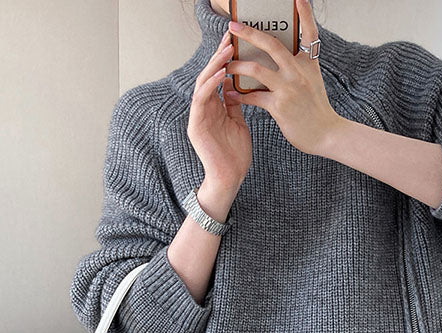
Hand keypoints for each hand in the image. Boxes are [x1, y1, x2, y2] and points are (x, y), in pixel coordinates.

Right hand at [187, 29, 252, 187]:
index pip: (217, 77)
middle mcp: (204, 109)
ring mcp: (198, 116)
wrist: (230, 178)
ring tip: (226, 51)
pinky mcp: (195, 125)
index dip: (224, 59)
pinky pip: (200, 100)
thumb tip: (234, 84)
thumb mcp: (238, 123)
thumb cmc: (235, 155)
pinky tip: (219, 74)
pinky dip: (209, 86)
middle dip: (218, 56)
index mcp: (214, 108)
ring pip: (202, 84)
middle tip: (230, 38)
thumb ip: (234, 104)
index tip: (234, 42)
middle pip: (208, 75)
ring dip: (214, 66)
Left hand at [224, 0, 342, 155]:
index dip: (305, 13)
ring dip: (237, 66)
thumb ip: (299, 68)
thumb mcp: (313, 82)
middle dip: (249, 33)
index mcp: (309, 63)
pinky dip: (239, 95)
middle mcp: (299, 72)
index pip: (309, 32)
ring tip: (226, 66)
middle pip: (271, 44)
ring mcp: (289, 88)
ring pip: (256, 69)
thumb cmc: (317, 110)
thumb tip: (277, 59)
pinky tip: (230, 94)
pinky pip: (253, 96)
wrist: (327, 134)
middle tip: (232, 27)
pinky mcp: (279, 106)